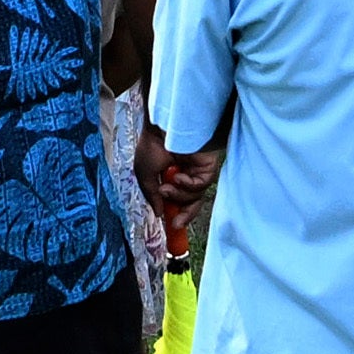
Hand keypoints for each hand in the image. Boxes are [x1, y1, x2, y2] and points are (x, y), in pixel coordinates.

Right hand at [138, 139, 220, 264]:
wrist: (161, 127)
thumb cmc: (151, 145)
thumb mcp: (145, 175)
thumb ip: (153, 196)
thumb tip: (160, 213)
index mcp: (173, 175)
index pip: (181, 199)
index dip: (178, 213)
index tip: (172, 226)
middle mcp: (188, 173)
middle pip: (193, 202)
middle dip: (184, 214)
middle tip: (175, 223)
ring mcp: (198, 169)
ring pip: (195, 196)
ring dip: (179, 196)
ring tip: (166, 187)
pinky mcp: (208, 165)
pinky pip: (201, 185)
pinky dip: (188, 185)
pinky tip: (178, 175)